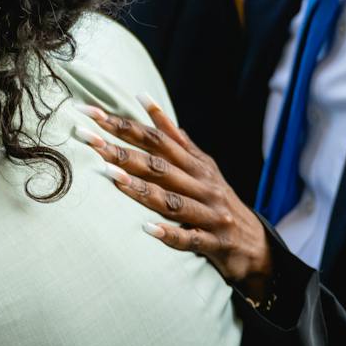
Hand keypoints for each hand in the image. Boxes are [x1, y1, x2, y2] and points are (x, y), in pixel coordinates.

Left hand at [84, 99, 275, 304]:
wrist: (257, 246)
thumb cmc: (218, 199)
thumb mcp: (201, 164)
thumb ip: (174, 136)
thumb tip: (145, 99)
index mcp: (196, 164)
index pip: (155, 139)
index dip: (123, 125)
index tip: (91, 113)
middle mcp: (202, 184)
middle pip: (158, 165)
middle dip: (121, 152)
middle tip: (88, 140)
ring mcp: (209, 214)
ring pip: (172, 200)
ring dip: (141, 189)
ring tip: (111, 177)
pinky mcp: (214, 243)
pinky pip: (189, 239)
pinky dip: (169, 234)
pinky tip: (147, 228)